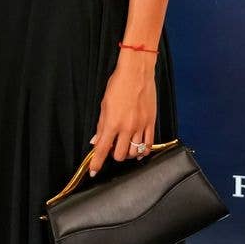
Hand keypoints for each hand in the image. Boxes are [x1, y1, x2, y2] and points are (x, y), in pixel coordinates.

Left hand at [88, 52, 155, 175]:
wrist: (137, 72)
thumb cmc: (118, 84)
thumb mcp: (104, 104)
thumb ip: (101, 125)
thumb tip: (96, 141)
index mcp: (112, 123)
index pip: (103, 149)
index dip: (97, 163)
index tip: (93, 171)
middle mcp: (127, 128)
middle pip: (120, 155)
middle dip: (114, 155)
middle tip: (112, 148)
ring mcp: (141, 126)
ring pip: (134, 152)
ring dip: (127, 153)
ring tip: (124, 147)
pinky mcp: (151, 123)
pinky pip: (149, 145)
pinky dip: (143, 151)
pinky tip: (139, 150)